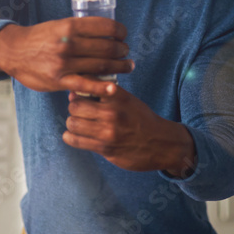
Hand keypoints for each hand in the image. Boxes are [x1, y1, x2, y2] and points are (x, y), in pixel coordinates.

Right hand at [0, 18, 132, 94]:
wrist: (13, 51)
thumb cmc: (39, 38)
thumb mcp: (58, 25)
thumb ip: (79, 29)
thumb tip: (105, 32)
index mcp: (70, 26)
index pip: (105, 27)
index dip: (120, 31)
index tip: (123, 35)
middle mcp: (68, 43)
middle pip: (107, 48)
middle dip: (122, 50)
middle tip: (126, 52)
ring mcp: (64, 63)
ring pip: (100, 65)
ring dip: (119, 66)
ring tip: (127, 66)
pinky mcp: (59, 80)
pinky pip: (85, 85)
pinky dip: (102, 87)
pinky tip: (114, 88)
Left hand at [63, 85, 195, 174]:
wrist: (162, 143)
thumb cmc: (141, 119)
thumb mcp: (127, 100)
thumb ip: (103, 95)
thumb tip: (73, 92)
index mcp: (117, 96)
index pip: (86, 85)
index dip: (78, 90)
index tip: (80, 94)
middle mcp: (112, 112)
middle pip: (75, 105)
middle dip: (74, 108)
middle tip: (79, 111)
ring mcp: (108, 132)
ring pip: (73, 123)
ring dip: (73, 123)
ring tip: (79, 124)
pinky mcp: (105, 148)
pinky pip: (75, 140)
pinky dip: (71, 137)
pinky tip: (75, 136)